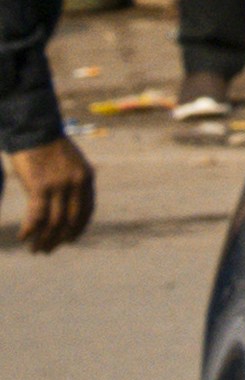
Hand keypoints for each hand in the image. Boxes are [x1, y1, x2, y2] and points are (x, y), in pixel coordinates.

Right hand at [12, 136, 85, 252]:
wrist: (35, 129)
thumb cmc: (49, 146)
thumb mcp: (70, 163)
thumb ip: (72, 181)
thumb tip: (68, 203)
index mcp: (86, 177)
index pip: (87, 211)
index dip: (78, 228)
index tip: (69, 240)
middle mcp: (76, 183)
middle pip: (71, 220)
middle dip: (60, 239)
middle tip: (47, 250)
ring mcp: (59, 185)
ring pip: (54, 222)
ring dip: (44, 239)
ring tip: (35, 249)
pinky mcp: (40, 187)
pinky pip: (37, 216)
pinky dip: (30, 230)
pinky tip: (23, 237)